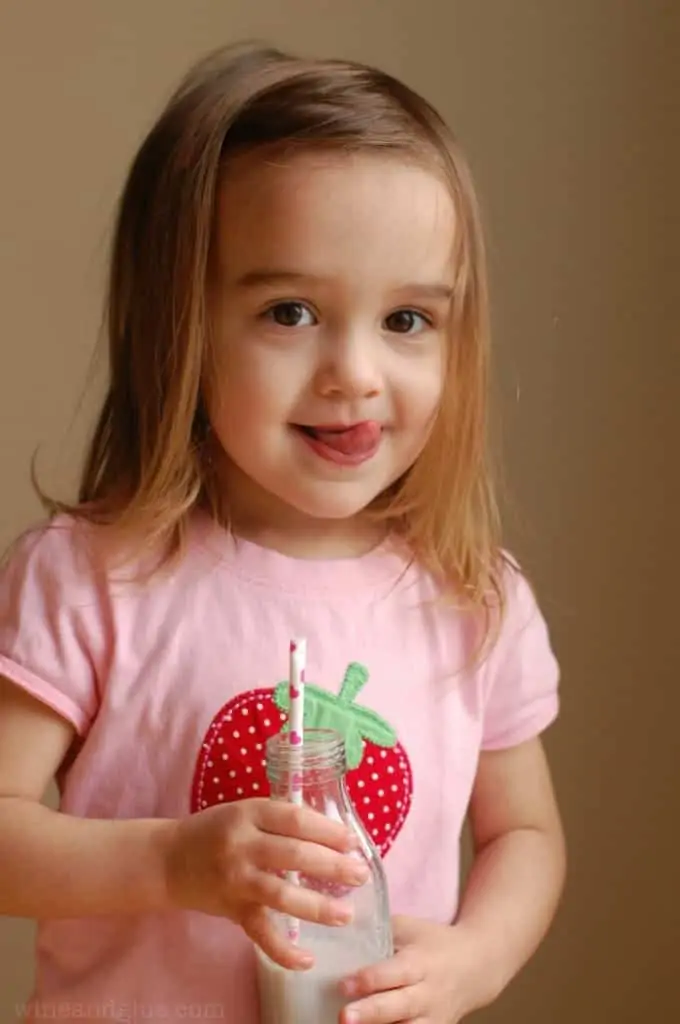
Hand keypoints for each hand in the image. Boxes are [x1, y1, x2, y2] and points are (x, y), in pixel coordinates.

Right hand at [163, 799, 368, 967]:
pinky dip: (284, 950)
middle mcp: (242, 845)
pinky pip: (260, 933)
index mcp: (248, 813)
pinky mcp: (231, 909)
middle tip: (360, 874)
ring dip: (318, 906)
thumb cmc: (215, 832)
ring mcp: (236, 879)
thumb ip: (280, 821)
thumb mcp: (244, 813)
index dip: (328, 830)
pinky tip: (307, 960)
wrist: (168, 860)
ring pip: (282, 894)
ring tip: (347, 914)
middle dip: (333, 866)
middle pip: (294, 854)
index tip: (353, 841)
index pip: (296, 819)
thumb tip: (332, 835)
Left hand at [339, 916, 487, 1022]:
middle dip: (370, 1013)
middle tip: (344, 1017)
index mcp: (419, 962)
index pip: (393, 972)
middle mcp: (427, 994)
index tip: (342, 984)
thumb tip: (341, 934)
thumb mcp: (409, 928)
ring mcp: (433, 1018)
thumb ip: (379, 932)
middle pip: (398, 1006)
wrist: (476, 966)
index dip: (368, 979)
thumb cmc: (433, 943)